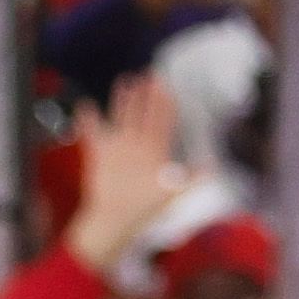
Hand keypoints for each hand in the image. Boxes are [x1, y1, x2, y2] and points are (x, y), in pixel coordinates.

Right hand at [68, 70, 188, 267]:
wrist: (115, 223)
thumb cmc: (143, 212)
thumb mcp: (172, 195)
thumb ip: (192, 180)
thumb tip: (213, 169)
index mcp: (155, 152)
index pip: (161, 122)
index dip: (164, 104)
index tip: (167, 87)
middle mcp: (137, 147)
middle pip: (143, 115)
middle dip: (147, 96)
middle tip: (150, 75)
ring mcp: (118, 150)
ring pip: (121, 119)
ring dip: (123, 101)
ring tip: (125, 82)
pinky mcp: (100, 155)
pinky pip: (93, 133)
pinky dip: (88, 120)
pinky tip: (86, 106)